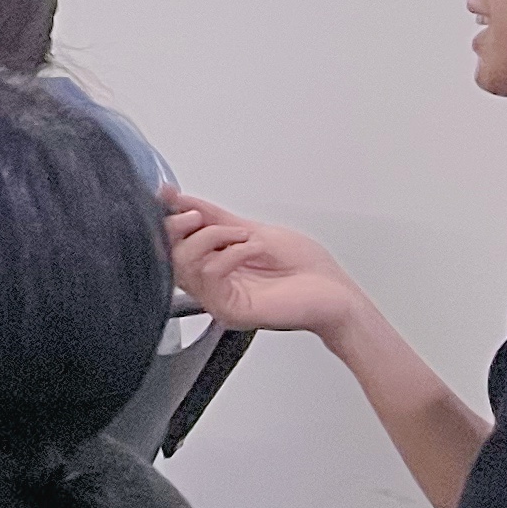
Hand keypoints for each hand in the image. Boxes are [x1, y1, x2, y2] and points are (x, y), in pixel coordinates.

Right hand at [160, 190, 366, 337]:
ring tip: (242, 235)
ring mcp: (219, 298)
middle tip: (197, 215)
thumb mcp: (255, 231)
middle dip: (178, 226)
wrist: (337, 296)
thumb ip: (215, 217)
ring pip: (182, 264)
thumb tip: (179, 198)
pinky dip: (227, 254)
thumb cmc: (310, 271)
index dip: (169, 219)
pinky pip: (209, 275)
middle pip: (168, 253)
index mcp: (215, 264)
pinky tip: (250, 249)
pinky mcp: (230, 309)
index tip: (171, 198)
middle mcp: (213, 283)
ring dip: (210, 237)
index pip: (173, 243)